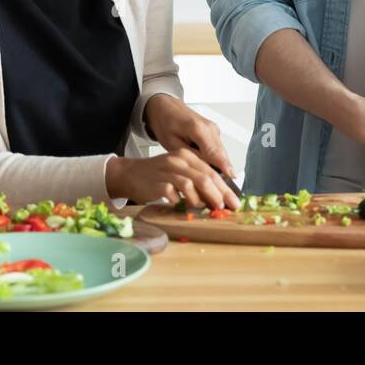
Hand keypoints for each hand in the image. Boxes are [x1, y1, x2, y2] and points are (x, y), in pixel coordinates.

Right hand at [105, 148, 241, 210]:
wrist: (129, 174)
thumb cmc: (157, 175)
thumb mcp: (179, 171)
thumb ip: (196, 179)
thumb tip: (218, 197)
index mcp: (187, 156)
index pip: (212, 171)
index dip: (225, 188)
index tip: (235, 201)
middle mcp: (179, 160)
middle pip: (205, 177)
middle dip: (220, 194)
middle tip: (226, 208)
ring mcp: (168, 171)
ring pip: (192, 184)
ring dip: (203, 199)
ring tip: (207, 208)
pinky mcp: (158, 183)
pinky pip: (175, 193)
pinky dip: (183, 202)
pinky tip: (185, 207)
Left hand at [143, 93, 235, 179]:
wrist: (166, 107)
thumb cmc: (165, 123)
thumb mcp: (171, 142)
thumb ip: (188, 155)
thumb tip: (202, 170)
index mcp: (197, 128)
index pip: (213, 151)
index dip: (224, 165)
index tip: (232, 177)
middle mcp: (210, 128)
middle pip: (221, 154)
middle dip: (225, 172)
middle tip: (226, 191)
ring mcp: (214, 129)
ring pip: (221, 153)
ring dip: (222, 169)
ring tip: (221, 187)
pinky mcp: (214, 133)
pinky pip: (218, 150)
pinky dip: (217, 162)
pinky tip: (214, 174)